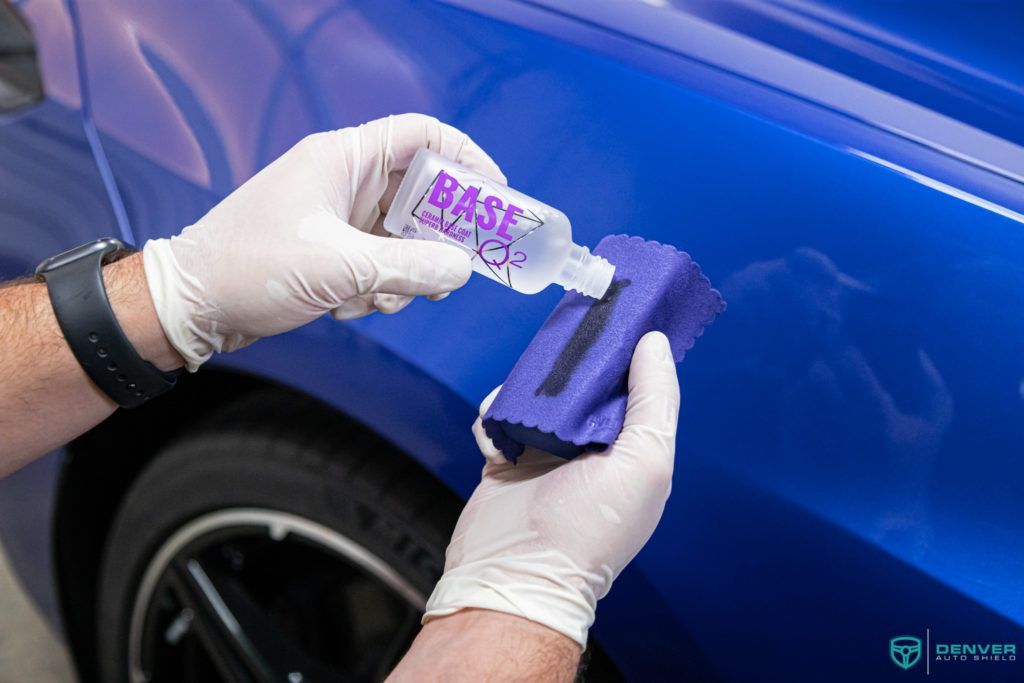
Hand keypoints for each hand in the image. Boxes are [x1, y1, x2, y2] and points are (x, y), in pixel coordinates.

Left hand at [143, 114, 504, 369]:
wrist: (190, 305)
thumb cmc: (251, 268)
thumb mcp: (341, 268)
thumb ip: (411, 268)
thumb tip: (462, 270)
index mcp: (343, 159)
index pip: (422, 136)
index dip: (466, 159)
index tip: (496, 195)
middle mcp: (342, 180)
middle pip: (419, 194)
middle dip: (439, 237)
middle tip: (459, 268)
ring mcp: (335, 214)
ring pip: (401, 237)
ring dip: (404, 273)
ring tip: (384, 300)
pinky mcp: (327, 247)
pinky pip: (377, 262)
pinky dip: (377, 287)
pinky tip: (349, 307)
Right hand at [424, 331, 679, 646]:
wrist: (514, 575)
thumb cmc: (589, 529)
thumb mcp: (644, 462)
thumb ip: (654, 400)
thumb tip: (656, 342)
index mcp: (633, 450)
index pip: (637, 386)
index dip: (631, 349)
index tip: (621, 308)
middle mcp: (593, 450)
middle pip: (585, 384)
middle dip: (573, 361)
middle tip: (563, 336)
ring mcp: (547, 454)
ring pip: (539, 394)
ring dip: (528, 388)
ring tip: (523, 392)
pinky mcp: (506, 458)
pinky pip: (500, 416)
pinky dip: (494, 415)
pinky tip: (496, 429)